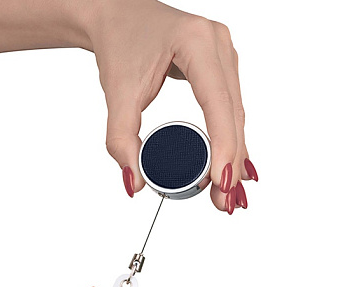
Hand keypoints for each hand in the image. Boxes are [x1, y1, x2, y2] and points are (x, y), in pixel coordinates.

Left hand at [88, 0, 257, 211]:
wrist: (116, 15)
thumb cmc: (119, 42)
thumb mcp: (117, 91)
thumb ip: (121, 138)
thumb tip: (134, 182)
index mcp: (197, 43)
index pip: (218, 104)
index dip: (222, 146)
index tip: (220, 181)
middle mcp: (219, 47)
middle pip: (232, 115)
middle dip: (230, 162)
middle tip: (224, 202)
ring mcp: (223, 57)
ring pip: (235, 116)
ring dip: (233, 156)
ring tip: (229, 194)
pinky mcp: (218, 69)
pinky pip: (229, 110)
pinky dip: (229, 140)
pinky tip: (233, 166)